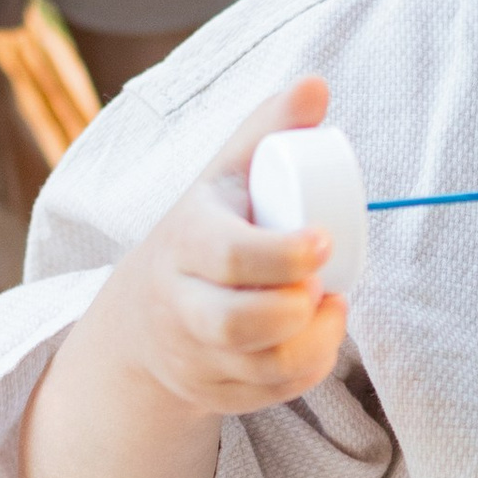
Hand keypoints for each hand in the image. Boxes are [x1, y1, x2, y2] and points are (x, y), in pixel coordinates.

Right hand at [18, 79, 347, 477]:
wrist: (146, 310)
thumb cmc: (207, 226)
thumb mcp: (227, 175)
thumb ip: (269, 128)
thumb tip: (317, 84)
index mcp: (185, 241)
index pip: (228, 255)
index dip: (279, 254)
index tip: (323, 242)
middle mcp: (179, 304)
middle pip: (234, 323)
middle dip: (291, 309)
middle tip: (325, 284)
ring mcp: (194, 355)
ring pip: (258, 367)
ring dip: (310, 342)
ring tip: (331, 306)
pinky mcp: (212, 392)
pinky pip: (268, 393)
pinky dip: (306, 369)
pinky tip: (321, 335)